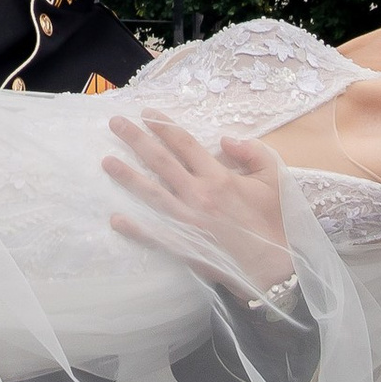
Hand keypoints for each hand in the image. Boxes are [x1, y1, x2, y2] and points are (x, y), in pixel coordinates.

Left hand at [102, 112, 294, 295]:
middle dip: (136, 139)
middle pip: (160, 161)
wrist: (274, 267)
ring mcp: (187, 221)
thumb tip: (224, 140)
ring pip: (151, 193)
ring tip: (107, 161)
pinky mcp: (184, 246)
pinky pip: (154, 235)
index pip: (184, 144)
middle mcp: (198, 194)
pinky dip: (134, 228)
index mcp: (218, 177)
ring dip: (127, 176)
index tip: (146, 114)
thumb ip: (252, 152)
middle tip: (116, 123)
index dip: (163, 126)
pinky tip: (116, 219)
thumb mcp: (274, 178)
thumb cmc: (274, 222)